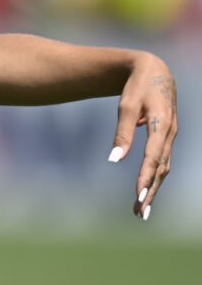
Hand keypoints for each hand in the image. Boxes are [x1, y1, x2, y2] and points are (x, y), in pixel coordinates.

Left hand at [109, 53, 177, 219]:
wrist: (154, 70)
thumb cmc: (138, 86)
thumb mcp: (127, 105)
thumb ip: (123, 132)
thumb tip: (114, 159)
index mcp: (163, 125)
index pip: (154, 157)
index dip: (146, 178)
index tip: (139, 196)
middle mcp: (170, 133)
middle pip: (161, 168)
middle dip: (151, 192)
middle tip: (140, 213)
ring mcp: (170, 136)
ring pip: (163, 167)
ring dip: (153, 188)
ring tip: (141, 209)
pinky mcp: (166, 137)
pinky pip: (162, 160)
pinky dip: (154, 176)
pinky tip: (146, 189)